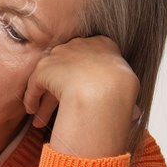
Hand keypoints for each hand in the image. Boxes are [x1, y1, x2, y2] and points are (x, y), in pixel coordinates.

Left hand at [22, 35, 141, 157]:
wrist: (104, 86)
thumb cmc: (122, 89)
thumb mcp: (129, 84)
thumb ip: (123, 92)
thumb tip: (134, 112)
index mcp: (103, 44)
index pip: (90, 60)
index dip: (85, 77)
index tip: (84, 91)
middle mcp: (78, 45)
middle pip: (68, 69)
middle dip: (63, 91)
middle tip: (63, 108)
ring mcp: (60, 55)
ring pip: (51, 79)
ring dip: (46, 101)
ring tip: (41, 121)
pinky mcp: (45, 68)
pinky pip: (36, 84)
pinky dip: (33, 97)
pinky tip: (32, 111)